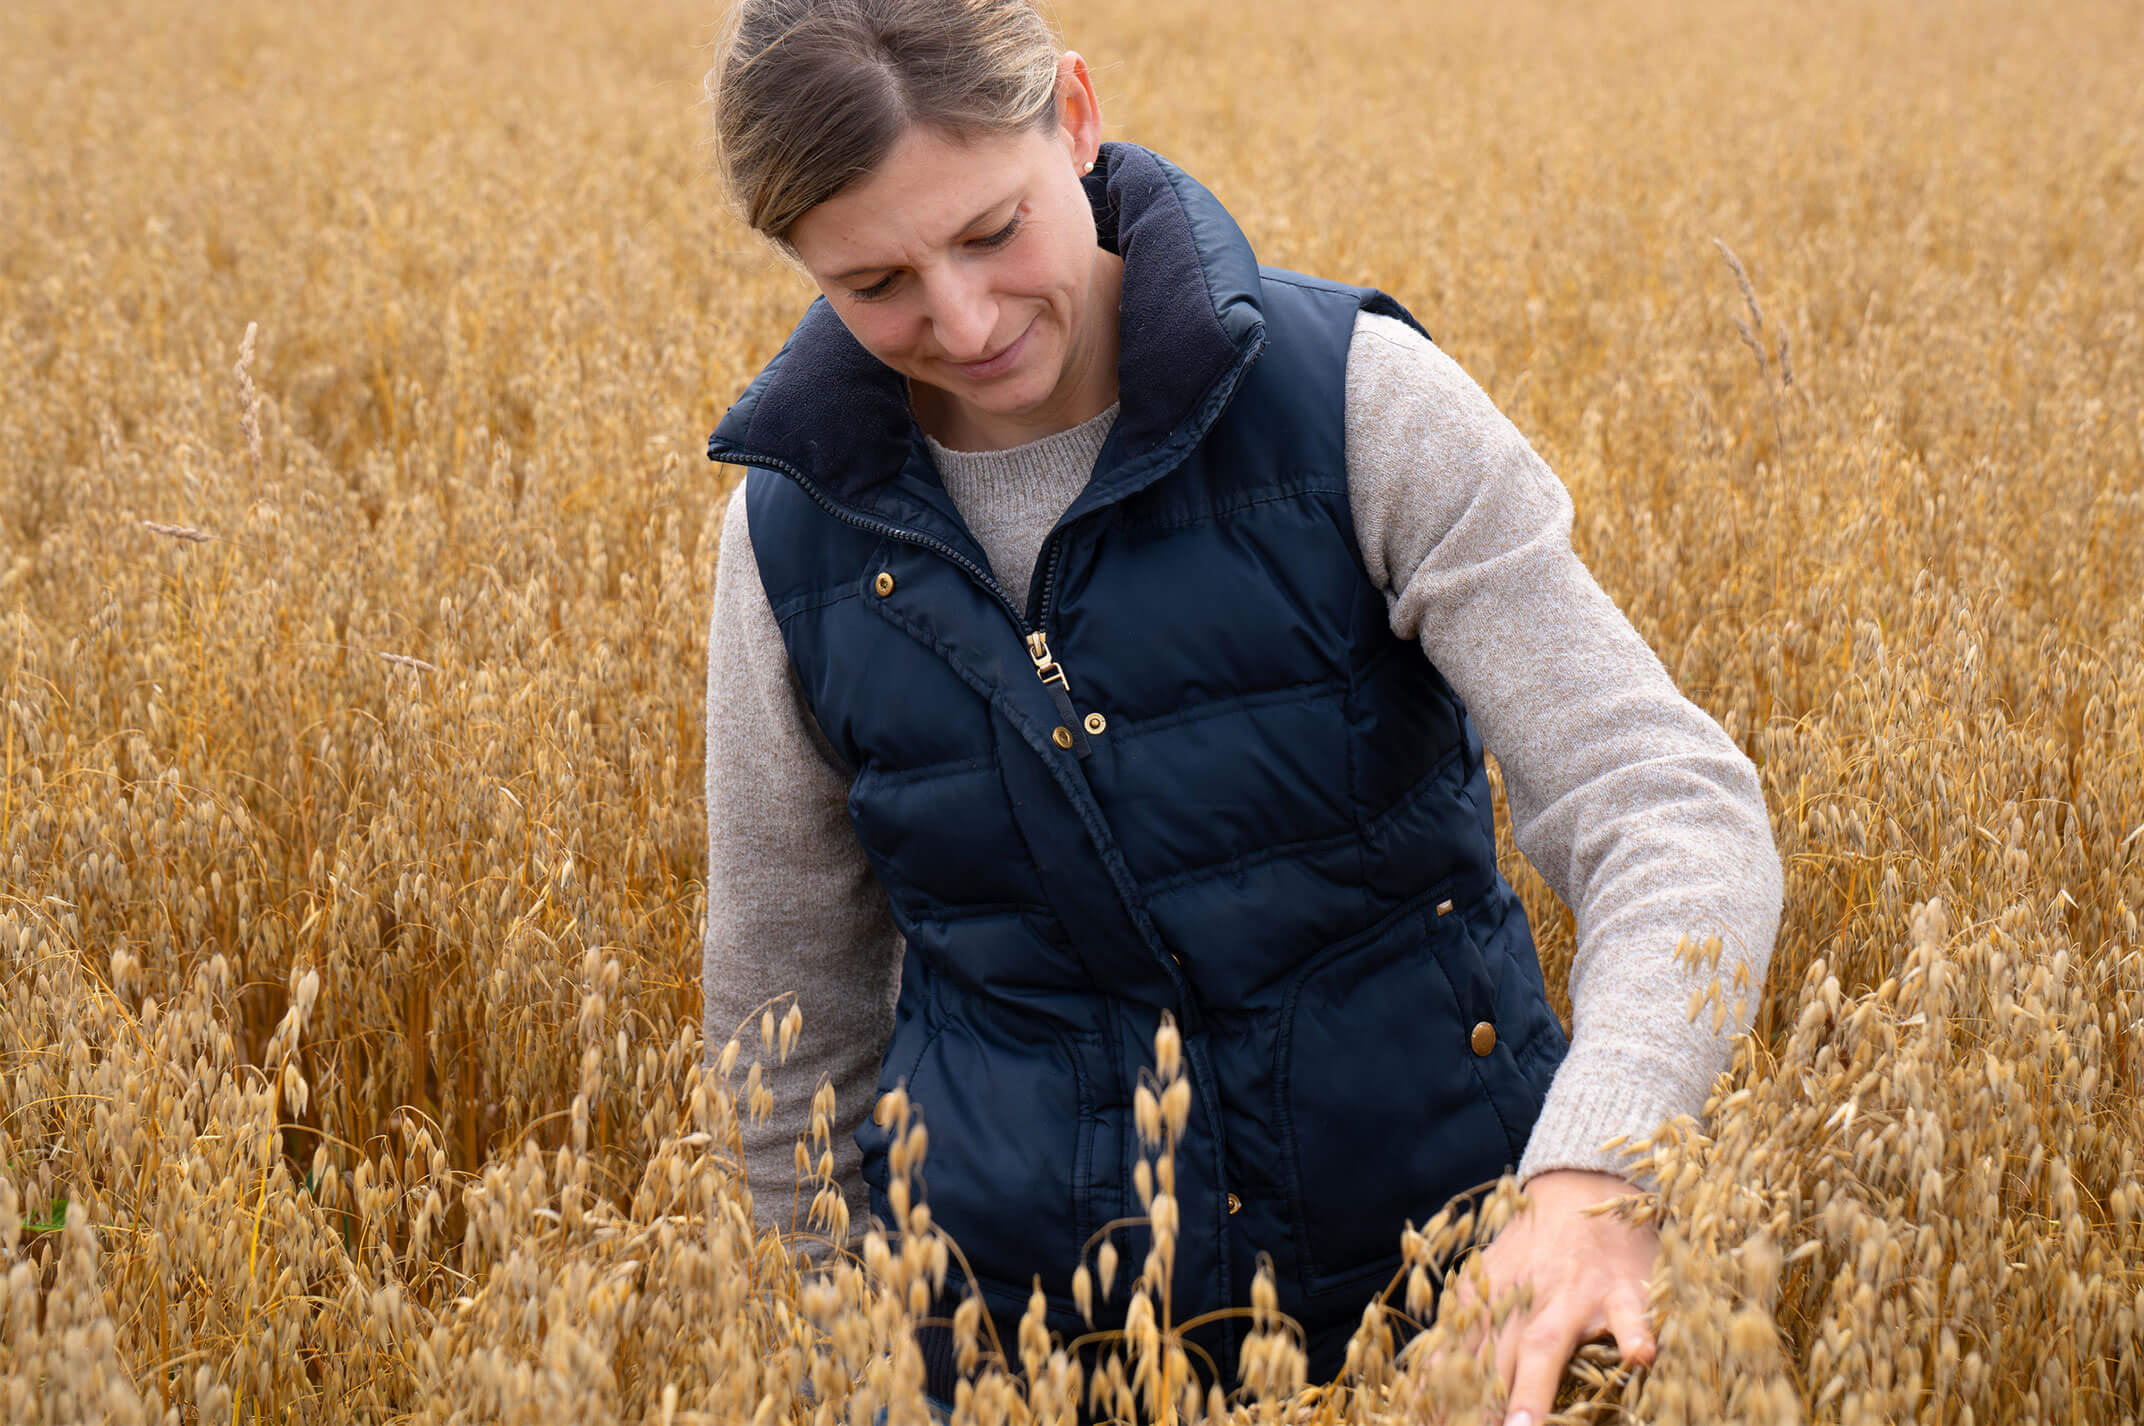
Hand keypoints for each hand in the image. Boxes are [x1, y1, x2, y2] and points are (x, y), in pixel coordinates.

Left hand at [1434, 1168, 1658, 1425]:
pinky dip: (1634, 1334)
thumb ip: (1464, 1326)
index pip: (1455, 1354)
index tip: (1426, 1420)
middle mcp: (1521, 1299)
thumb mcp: (1488, 1278)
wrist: (1582, 1187)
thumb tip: (1423, 1378)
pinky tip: (1640, 1357)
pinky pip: (1630, 1314)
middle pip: (1494, 1358)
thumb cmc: (1533, 1246)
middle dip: (1479, 1404)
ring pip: (1548, 1343)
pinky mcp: (1621, 1290)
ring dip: (1533, 1387)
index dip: (1441, 1392)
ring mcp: (1572, 1295)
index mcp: (1484, 1298)